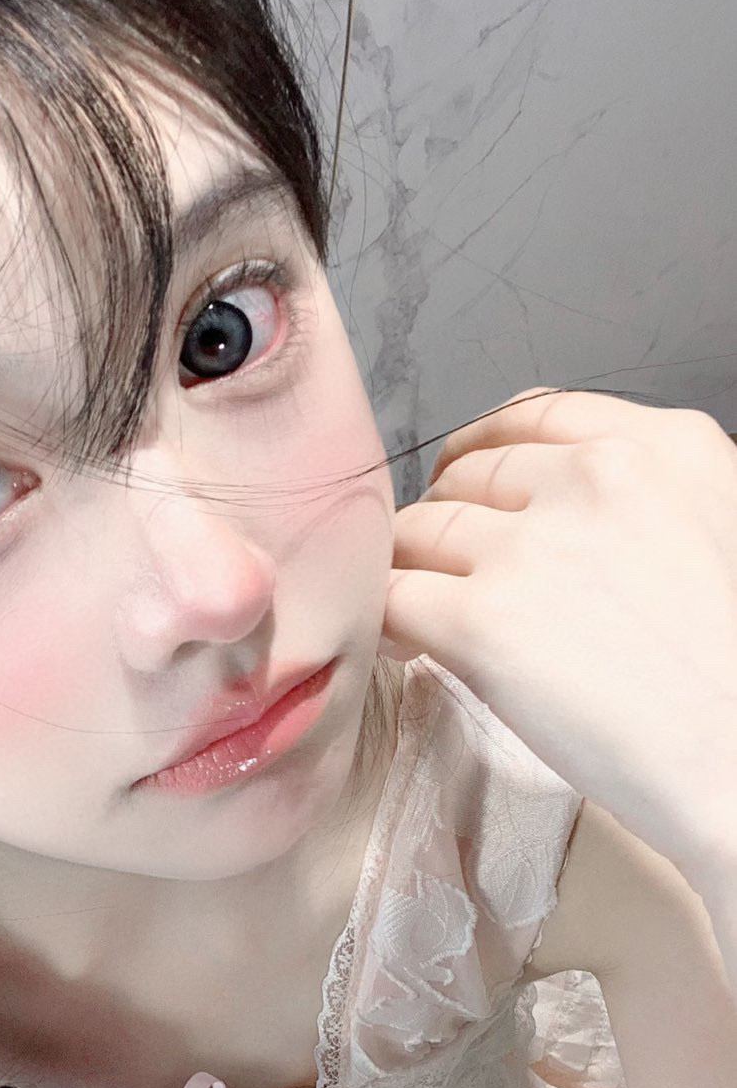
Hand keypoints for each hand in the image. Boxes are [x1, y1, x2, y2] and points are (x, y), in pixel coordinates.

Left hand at [380, 387, 736, 882]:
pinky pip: (391, 596)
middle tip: (449, 572)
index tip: (468, 491)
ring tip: (426, 615)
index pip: (529, 416)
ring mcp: (532, 547)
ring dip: (411, 572)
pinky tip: (406, 644)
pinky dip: (385, 620)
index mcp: (662, 446)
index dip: (482, 457)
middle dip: (448, 523)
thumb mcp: (715, 526)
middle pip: (466, 475)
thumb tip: (545, 496)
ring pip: (417, 532)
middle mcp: (594, 477)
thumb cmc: (730, 672)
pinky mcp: (482, 621)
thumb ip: (637, 491)